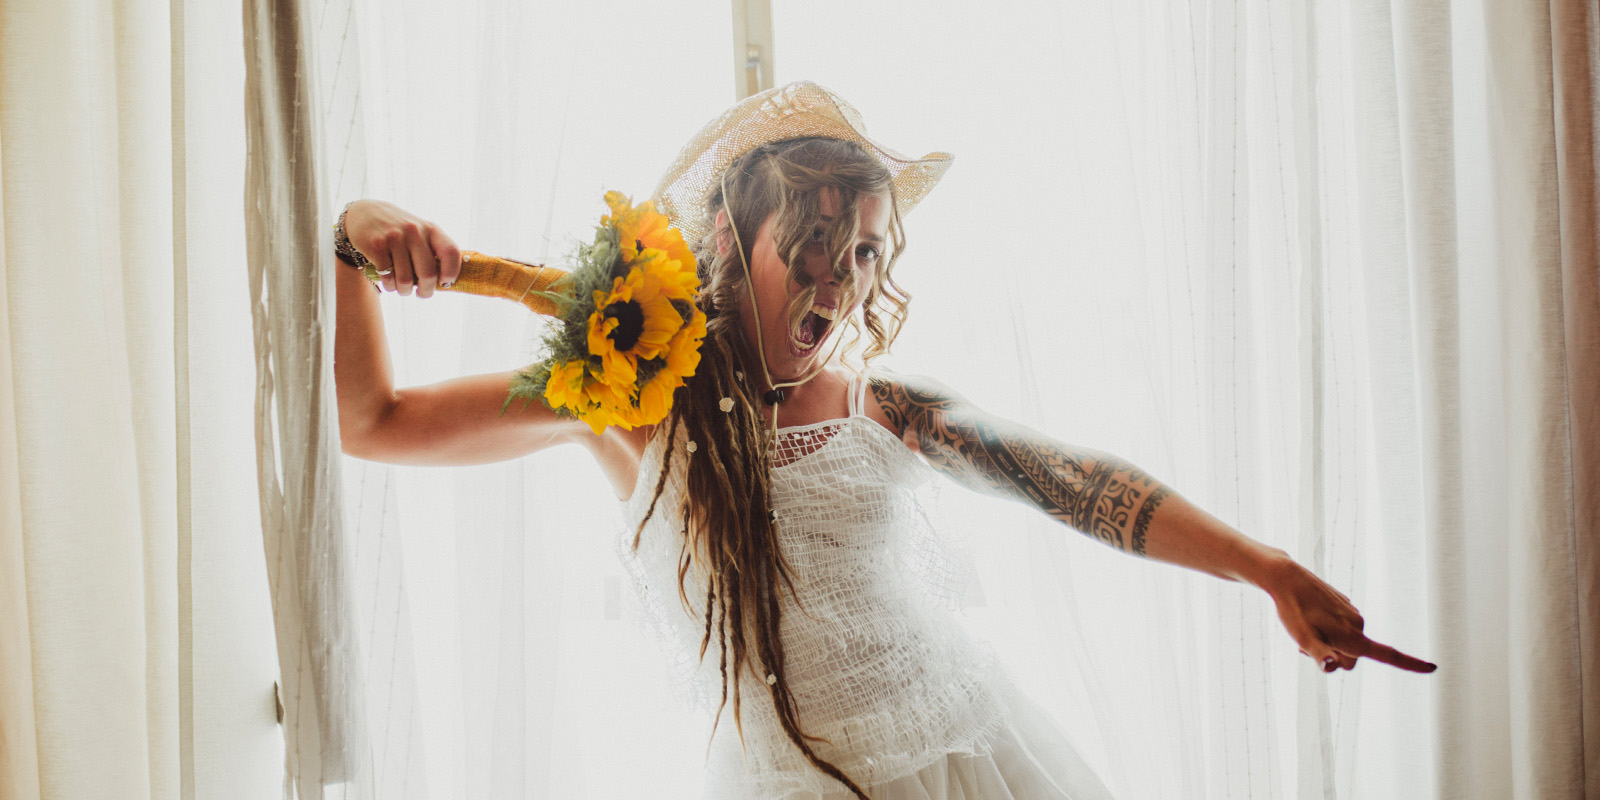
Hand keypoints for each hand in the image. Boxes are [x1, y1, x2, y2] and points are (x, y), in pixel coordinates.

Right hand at [343, 199, 462, 297]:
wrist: (364, 214)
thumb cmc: (399, 231)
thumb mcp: (420, 232)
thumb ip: (433, 252)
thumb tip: (445, 283)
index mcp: (430, 229)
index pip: (450, 252)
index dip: (452, 272)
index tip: (446, 283)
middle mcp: (414, 231)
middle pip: (428, 273)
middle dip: (426, 290)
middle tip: (423, 293)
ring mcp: (394, 238)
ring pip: (406, 280)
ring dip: (405, 291)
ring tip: (403, 288)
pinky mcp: (376, 245)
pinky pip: (388, 278)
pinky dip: (390, 286)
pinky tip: (390, 282)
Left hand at [1265, 559, 1436, 673]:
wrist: (1286, 578)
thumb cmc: (1293, 612)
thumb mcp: (1303, 638)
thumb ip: (1320, 655)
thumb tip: (1333, 668)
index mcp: (1353, 637)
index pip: (1388, 654)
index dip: (1410, 664)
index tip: (1433, 668)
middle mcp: (1358, 625)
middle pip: (1353, 659)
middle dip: (1334, 658)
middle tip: (1305, 647)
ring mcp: (1352, 614)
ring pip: (1345, 643)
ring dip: (1328, 643)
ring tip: (1306, 627)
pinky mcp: (1344, 605)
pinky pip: (1340, 628)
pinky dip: (1327, 630)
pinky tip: (1310, 616)